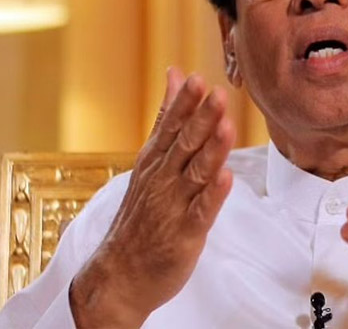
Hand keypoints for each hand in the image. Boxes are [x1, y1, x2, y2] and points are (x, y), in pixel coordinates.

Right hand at [69, 67, 235, 327]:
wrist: (121, 274)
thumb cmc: (142, 212)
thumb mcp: (151, 157)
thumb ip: (167, 116)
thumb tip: (176, 73)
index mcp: (155, 160)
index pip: (170, 125)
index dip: (185, 103)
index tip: (198, 78)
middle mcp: (163, 179)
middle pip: (184, 145)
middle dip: (201, 119)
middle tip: (217, 93)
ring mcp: (173, 206)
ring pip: (195, 173)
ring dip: (211, 150)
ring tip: (226, 127)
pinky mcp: (186, 234)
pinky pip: (202, 212)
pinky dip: (213, 195)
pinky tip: (226, 178)